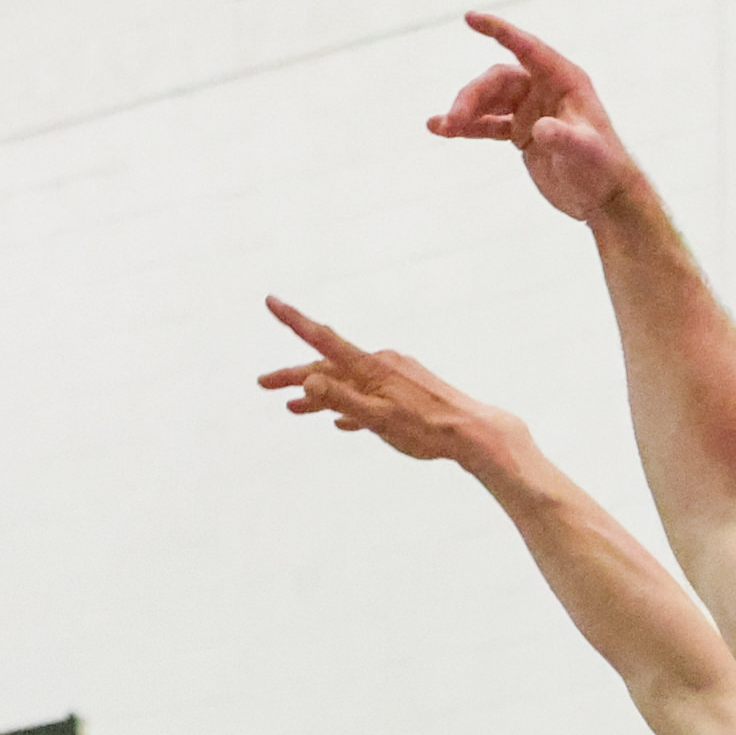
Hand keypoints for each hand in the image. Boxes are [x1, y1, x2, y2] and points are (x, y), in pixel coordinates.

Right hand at [254, 299, 515, 467]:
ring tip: (292, 409)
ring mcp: (393, 378)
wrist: (473, 433)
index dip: (294, 320)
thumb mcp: (378, 419)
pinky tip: (339, 423)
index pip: (323, 339)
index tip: (271, 301)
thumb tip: (309, 379)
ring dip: (319, 395)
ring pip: (346, 383)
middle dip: (294, 376)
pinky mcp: (405, 393)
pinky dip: (348, 406)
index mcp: (370, 368)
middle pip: (328, 366)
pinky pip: (367, 397)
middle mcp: (379, 365)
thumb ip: (342, 399)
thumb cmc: (426, 430)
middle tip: (262, 384)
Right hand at [428, 12, 644, 221]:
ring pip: (490, 100)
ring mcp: (532, 109)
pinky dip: (468, 127)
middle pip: (499, 80)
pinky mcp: (522, 132)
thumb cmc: (602, 169)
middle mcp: (546, 88)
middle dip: (472, 96)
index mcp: (564, 80)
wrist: (604, 198)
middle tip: (452, 121)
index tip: (470, 18)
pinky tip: (444, 131)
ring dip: (465, 112)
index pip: (527, 48)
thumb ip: (564, 138)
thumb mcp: (585, 153)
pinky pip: (489, 122)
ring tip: (440, 128)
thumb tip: (540, 129)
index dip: (499, 31)